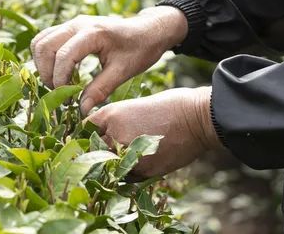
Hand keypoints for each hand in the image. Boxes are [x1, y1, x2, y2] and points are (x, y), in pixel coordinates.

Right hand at [30, 6, 187, 113]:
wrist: (148, 30)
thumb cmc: (140, 49)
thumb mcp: (123, 72)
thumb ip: (100, 89)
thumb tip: (81, 109)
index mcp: (93, 32)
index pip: (64, 55)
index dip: (60, 79)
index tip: (67, 97)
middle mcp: (78, 24)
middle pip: (44, 46)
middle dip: (47, 72)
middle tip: (59, 92)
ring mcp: (72, 23)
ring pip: (41, 41)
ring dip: (43, 64)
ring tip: (58, 83)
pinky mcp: (69, 27)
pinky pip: (46, 39)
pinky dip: (46, 57)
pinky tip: (61, 72)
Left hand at [86, 87, 221, 177]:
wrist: (198, 118)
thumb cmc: (170, 106)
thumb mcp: (134, 107)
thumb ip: (115, 123)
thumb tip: (101, 137)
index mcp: (111, 115)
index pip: (85, 129)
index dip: (86, 135)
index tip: (88, 140)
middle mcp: (114, 135)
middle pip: (93, 150)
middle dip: (97, 151)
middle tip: (105, 151)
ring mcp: (127, 155)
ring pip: (109, 166)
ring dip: (114, 164)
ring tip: (128, 157)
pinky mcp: (143, 170)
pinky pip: (128, 176)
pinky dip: (131, 172)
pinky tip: (143, 162)